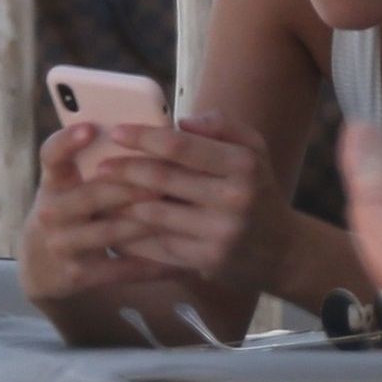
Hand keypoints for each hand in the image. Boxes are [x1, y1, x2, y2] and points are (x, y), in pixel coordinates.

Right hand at [19, 121, 180, 303]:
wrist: (43, 267)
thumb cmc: (74, 210)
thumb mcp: (73, 184)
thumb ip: (102, 158)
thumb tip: (153, 132)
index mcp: (54, 181)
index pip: (52, 154)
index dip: (67, 141)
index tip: (90, 128)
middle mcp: (51, 211)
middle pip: (91, 194)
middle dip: (130, 186)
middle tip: (164, 179)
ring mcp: (61, 245)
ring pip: (109, 230)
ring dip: (146, 222)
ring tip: (178, 213)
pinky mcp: (76, 275)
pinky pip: (120, 268)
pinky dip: (152, 264)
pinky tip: (181, 262)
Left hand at [96, 111, 293, 288]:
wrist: (282, 251)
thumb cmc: (258, 190)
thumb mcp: (254, 149)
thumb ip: (222, 125)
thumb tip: (181, 120)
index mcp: (242, 165)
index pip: (182, 147)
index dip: (145, 137)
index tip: (117, 132)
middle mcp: (233, 198)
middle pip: (163, 180)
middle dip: (125, 169)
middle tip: (99, 165)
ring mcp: (219, 233)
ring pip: (155, 215)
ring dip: (122, 203)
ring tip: (100, 193)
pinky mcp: (207, 261)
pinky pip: (159, 245)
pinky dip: (133, 234)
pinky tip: (115, 224)